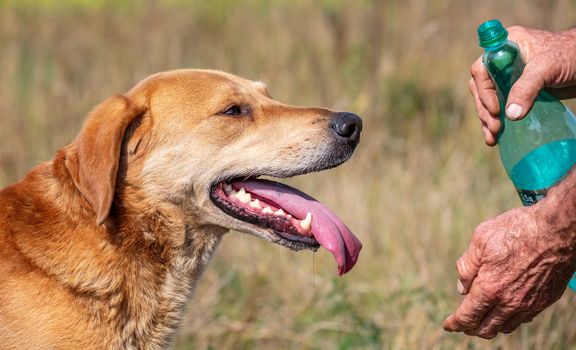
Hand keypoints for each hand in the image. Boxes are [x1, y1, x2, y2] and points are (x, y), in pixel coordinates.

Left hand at [443, 203, 575, 337]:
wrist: (557, 230)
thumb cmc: (516, 230)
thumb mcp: (480, 240)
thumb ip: (467, 267)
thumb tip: (462, 288)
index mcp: (490, 288)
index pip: (468, 317)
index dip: (455, 323)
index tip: (448, 325)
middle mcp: (510, 302)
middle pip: (486, 328)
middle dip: (471, 328)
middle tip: (463, 323)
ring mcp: (530, 303)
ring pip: (506, 327)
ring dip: (491, 326)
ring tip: (482, 319)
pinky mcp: (545, 300)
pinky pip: (524, 319)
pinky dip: (510, 319)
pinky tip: (505, 311)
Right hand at [470, 26, 575, 145]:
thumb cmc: (571, 55)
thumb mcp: (547, 67)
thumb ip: (528, 88)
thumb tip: (511, 115)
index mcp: (505, 47)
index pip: (481, 70)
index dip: (483, 91)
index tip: (496, 109)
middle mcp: (502, 62)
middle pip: (481, 88)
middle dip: (485, 110)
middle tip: (496, 127)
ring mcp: (509, 78)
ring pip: (488, 101)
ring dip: (487, 120)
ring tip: (492, 138)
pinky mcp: (518, 92)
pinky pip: (501, 107)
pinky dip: (497, 122)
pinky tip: (496, 137)